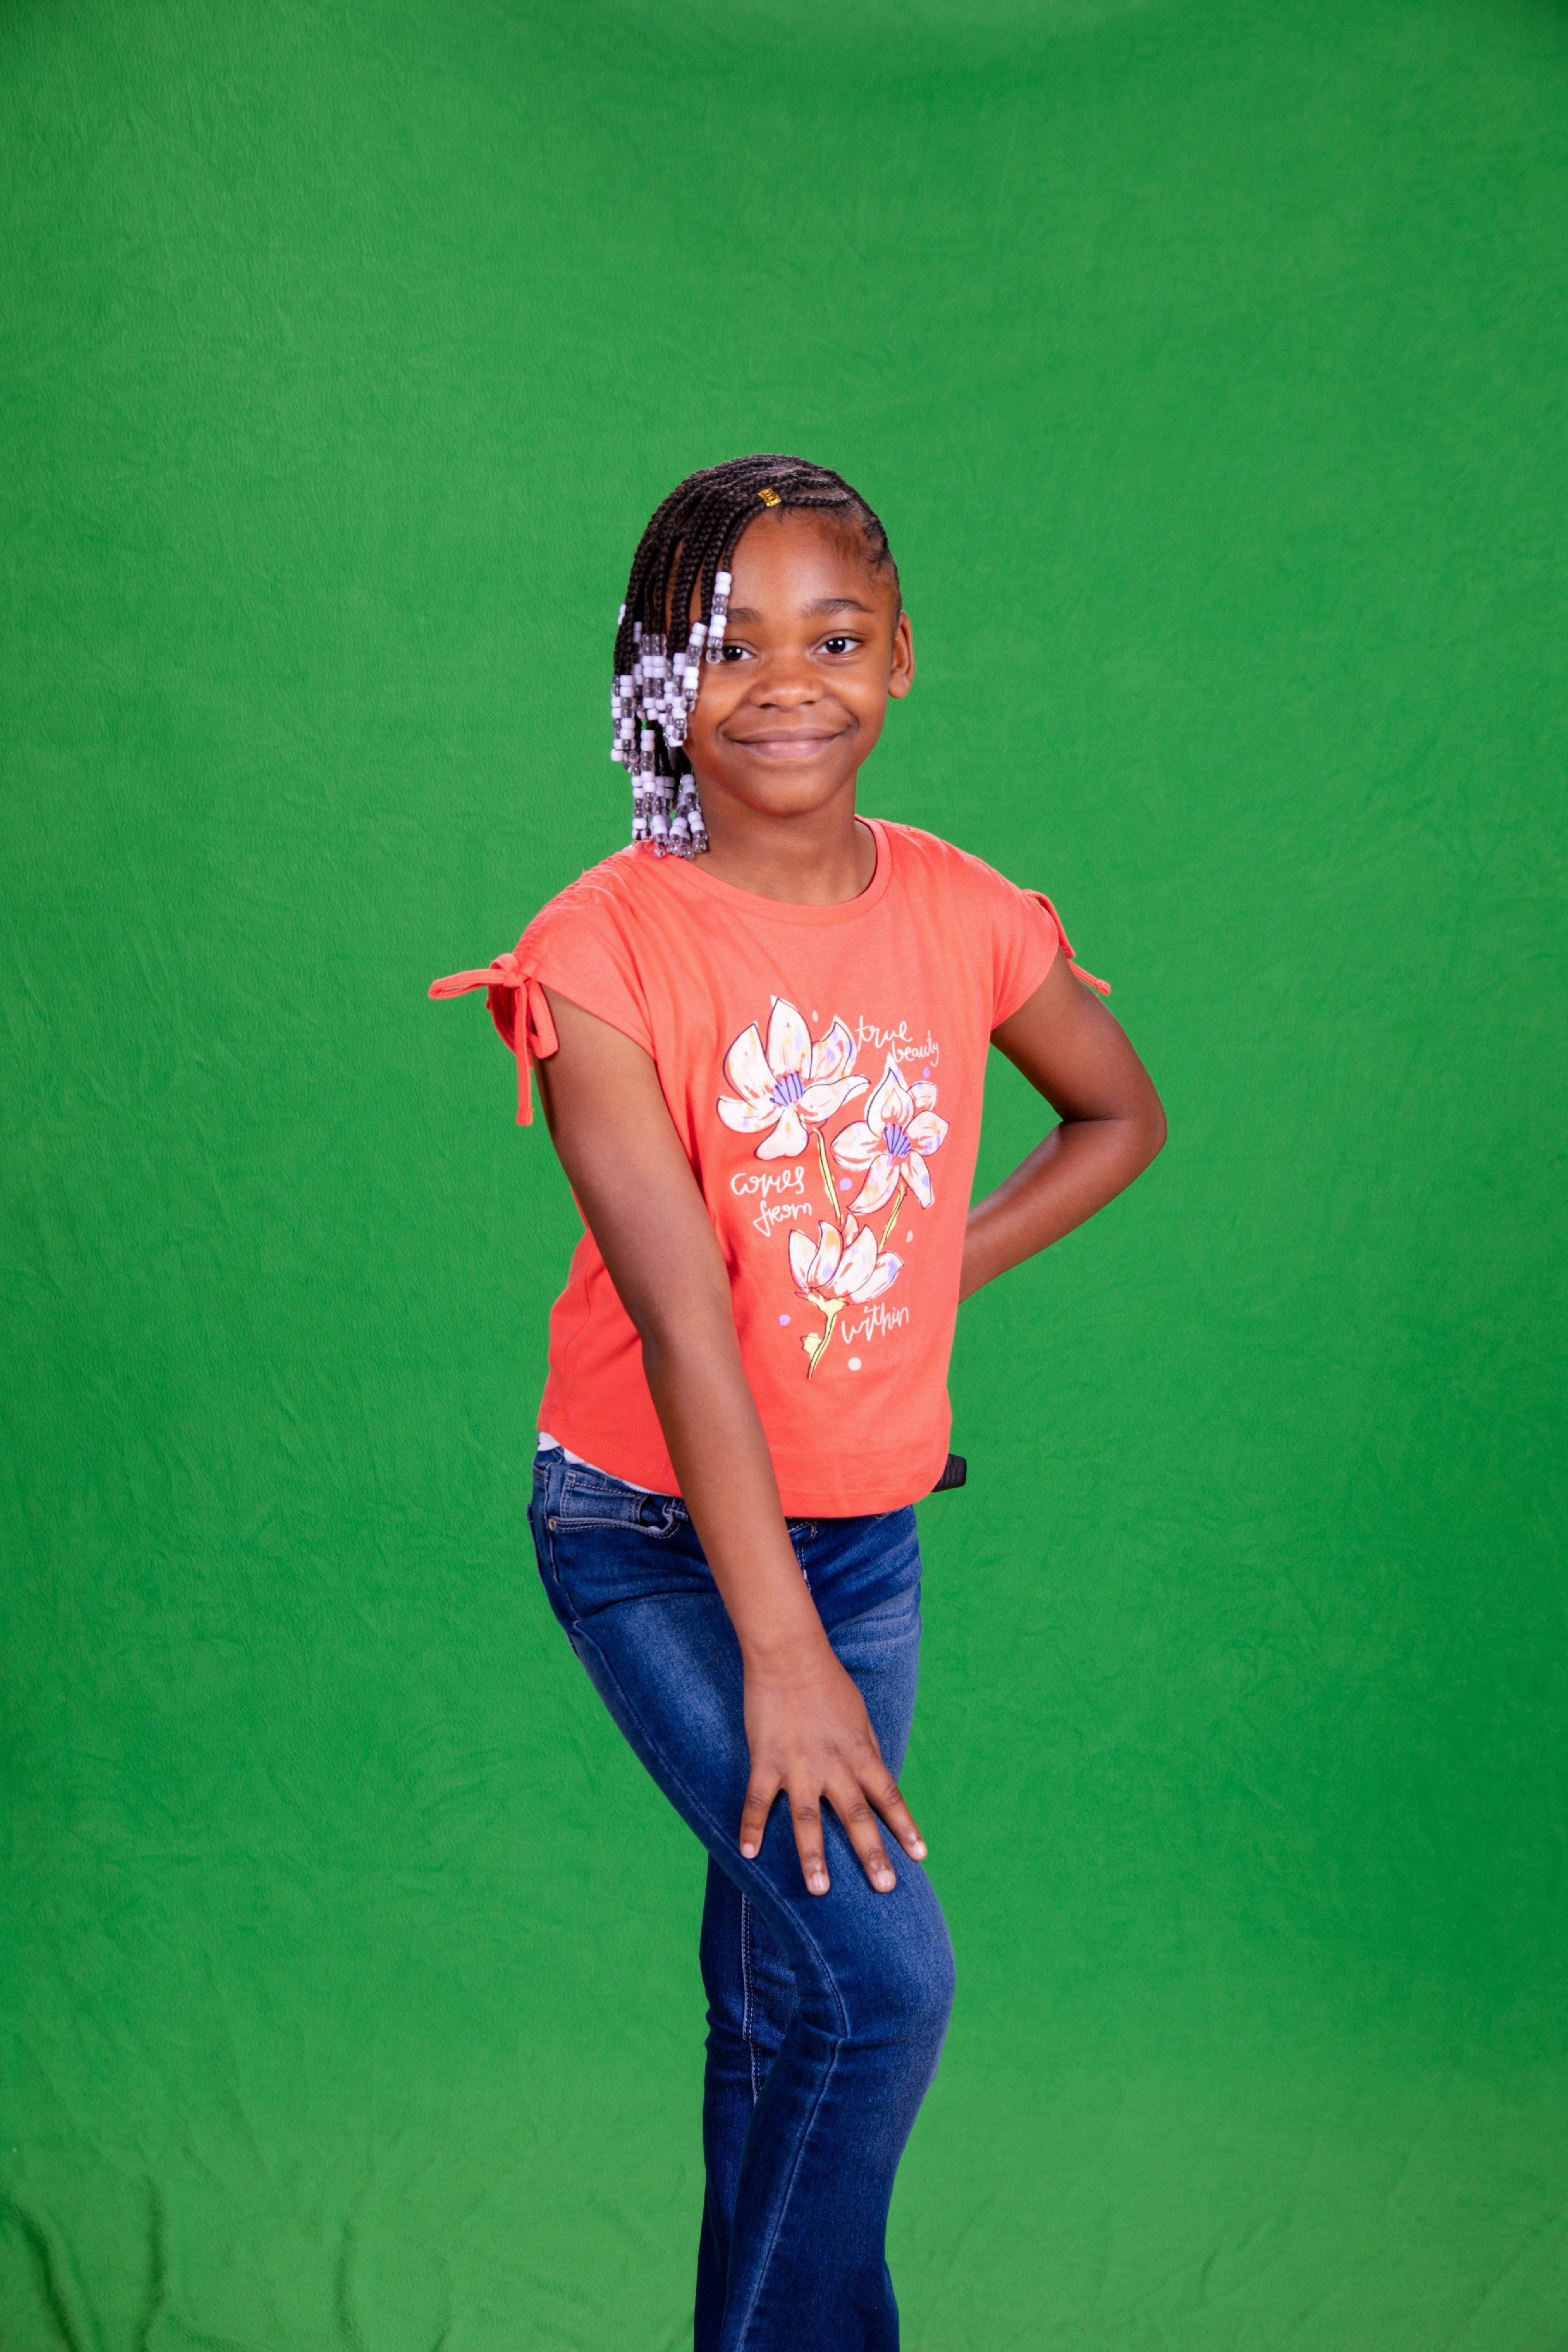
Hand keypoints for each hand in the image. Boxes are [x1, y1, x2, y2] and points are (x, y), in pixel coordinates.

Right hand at [739, 1635, 927, 1895]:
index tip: (920, 1856)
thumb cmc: (827, 1682)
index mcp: (859, 1752)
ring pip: (808, 1819)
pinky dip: (752, 1827)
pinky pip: (759, 1801)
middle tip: (886, 1887)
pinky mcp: (767, 1760)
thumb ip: (867, 1749)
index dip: (906, 1827)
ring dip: (813, 1856)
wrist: (789, 1653)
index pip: (889, 1796)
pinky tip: (748, 1854)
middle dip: (872, 1853)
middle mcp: (834, 1765)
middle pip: (857, 1815)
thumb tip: (879, 1779)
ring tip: (820, 1890)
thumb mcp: (859, 1715)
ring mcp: (798, 1765)